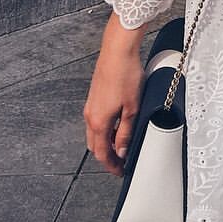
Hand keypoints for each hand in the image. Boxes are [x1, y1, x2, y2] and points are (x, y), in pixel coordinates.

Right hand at [83, 15, 146, 175]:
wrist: (118, 50)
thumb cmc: (126, 75)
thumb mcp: (132, 108)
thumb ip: (125, 133)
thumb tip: (121, 151)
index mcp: (98, 122)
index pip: (102, 153)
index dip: (111, 166)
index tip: (120, 171)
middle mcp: (90, 115)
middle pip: (95, 145)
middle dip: (107, 157)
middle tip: (121, 163)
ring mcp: (90, 105)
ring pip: (94, 133)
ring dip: (105, 143)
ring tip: (120, 146)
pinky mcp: (94, 96)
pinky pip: (95, 120)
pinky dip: (104, 130)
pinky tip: (116, 126)